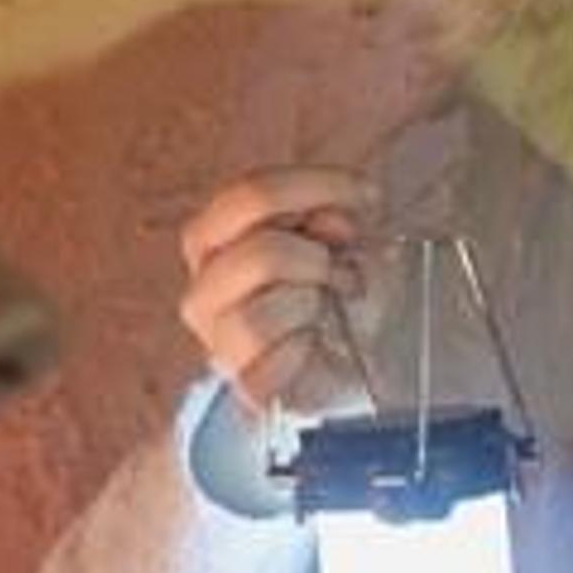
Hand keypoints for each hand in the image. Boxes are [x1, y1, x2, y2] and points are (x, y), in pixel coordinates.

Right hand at [179, 164, 376, 418]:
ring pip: (262, 309)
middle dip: (317, 257)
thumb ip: (330, 217)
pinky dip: (307, 347)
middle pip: (258, 251)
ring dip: (314, 301)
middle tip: (342, 267)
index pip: (246, 196)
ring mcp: (220, 341)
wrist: (367, 368)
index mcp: (215, 241)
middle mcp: (205, 289)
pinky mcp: (246, 385)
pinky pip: (272, 358)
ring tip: (331, 306)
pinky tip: (317, 344)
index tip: (367, 193)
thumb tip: (328, 221)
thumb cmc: (348, 298)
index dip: (311, 187)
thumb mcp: (346, 240)